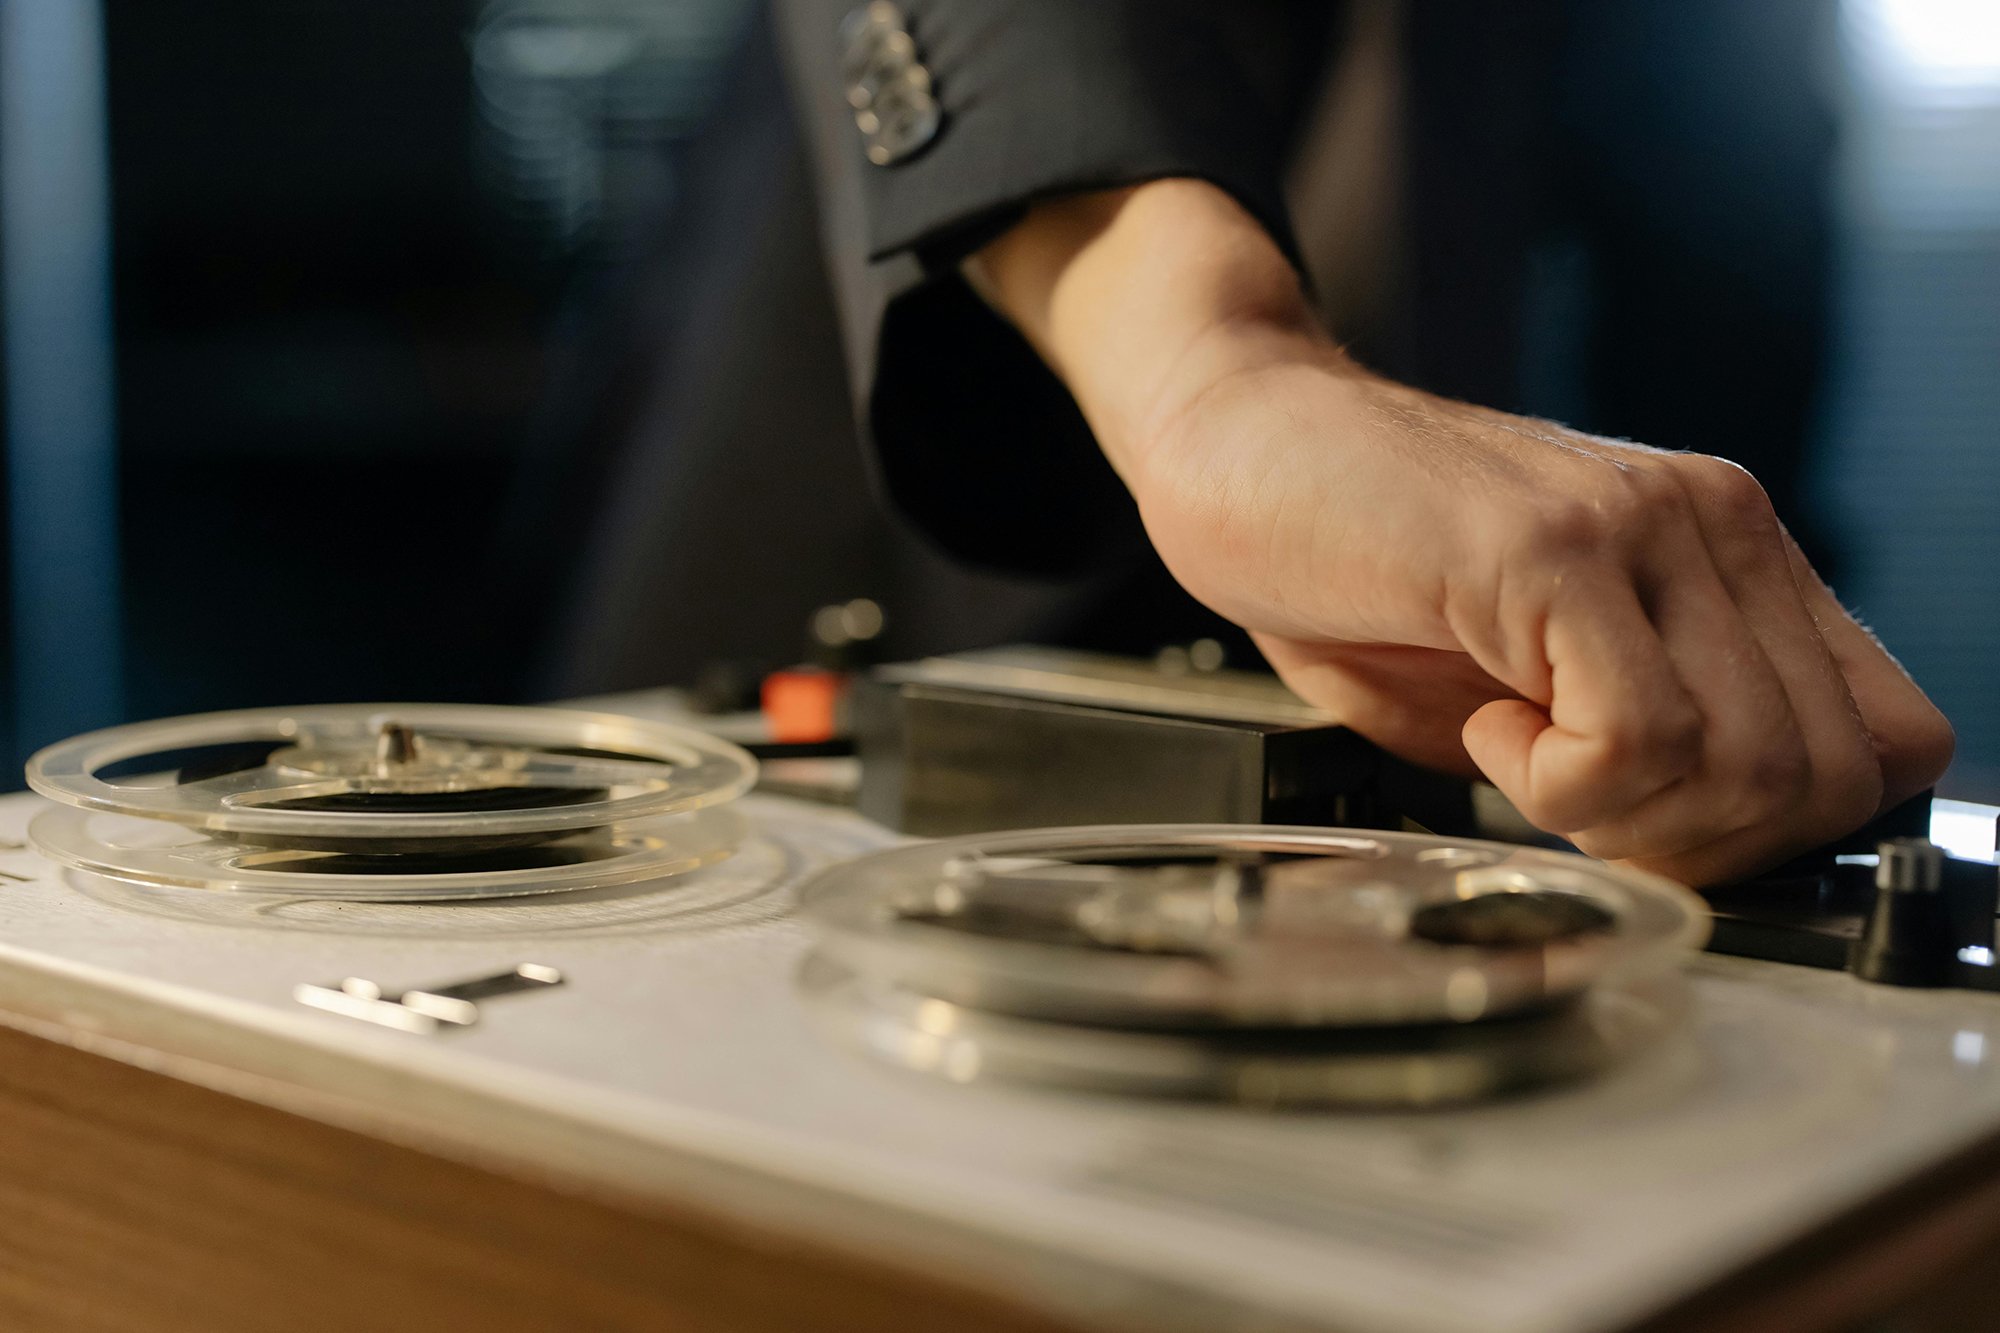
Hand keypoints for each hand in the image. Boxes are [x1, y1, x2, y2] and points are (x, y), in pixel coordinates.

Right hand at [969, 180, 1952, 884]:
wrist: (1237, 434)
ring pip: (1749, 767)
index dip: (1786, 829)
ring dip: (1623, 814)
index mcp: (1729, 549)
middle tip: (1570, 803)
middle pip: (1830, 778)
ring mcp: (1642, 526)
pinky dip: (1553, 782)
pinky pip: (1635, 737)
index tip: (1655, 822)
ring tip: (1511, 749)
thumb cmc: (1361, 559)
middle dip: (1698, 845)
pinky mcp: (1551, 549)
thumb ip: (1646, 733)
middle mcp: (1714, 523)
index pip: (1887, 740)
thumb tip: (1712, 843)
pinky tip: (1481, 726)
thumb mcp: (1533, 661)